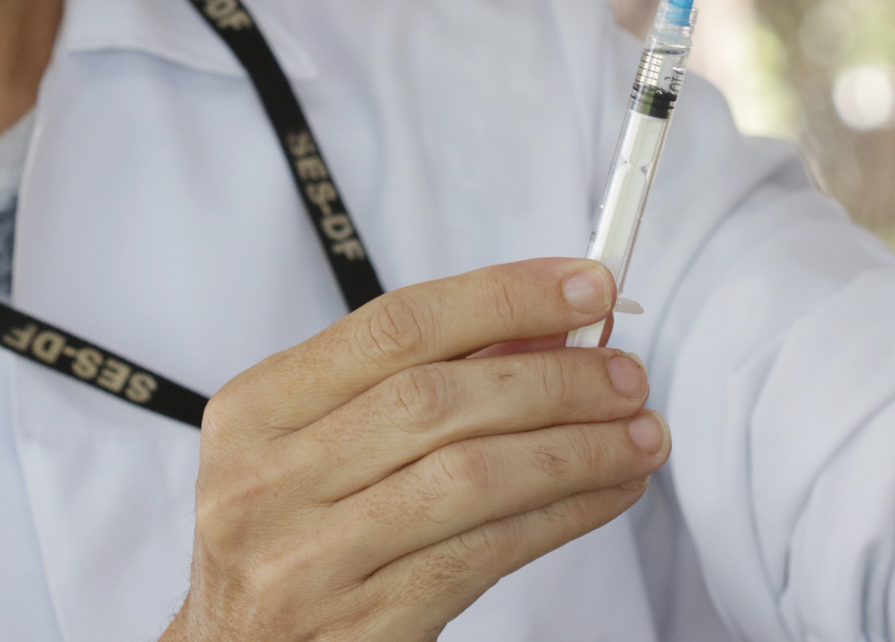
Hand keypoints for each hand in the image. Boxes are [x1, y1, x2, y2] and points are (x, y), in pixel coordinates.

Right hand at [161, 259, 668, 641]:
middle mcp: (268, 482)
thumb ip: (417, 378)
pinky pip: (486, 554)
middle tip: (626, 371)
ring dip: (575, 448)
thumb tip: (544, 325)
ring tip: (639, 433)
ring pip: (470, 478)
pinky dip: (562, 515)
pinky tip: (607, 492)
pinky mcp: (365, 626)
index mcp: (255, 412)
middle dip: (552, 377)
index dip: (501, 297)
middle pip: (437, 400)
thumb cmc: (291, 535)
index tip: (582, 286)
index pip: (395, 327)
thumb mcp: (317, 442)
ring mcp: (310, 561)